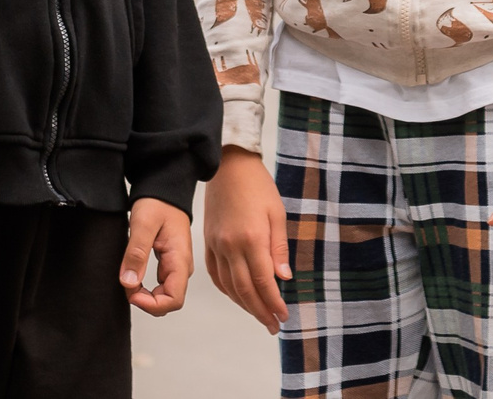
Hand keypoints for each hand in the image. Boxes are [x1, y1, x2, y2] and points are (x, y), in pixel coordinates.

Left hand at [120, 196, 192, 316]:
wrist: (165, 190)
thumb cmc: (158, 202)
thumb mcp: (143, 224)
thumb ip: (136, 253)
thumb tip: (129, 283)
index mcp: (180, 259)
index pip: (174, 299)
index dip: (151, 304)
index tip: (132, 292)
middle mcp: (182, 267)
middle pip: (169, 302)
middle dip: (145, 301)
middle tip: (126, 285)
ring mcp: (176, 266)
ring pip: (164, 295)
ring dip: (144, 295)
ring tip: (127, 279)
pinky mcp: (169, 264)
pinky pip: (160, 286)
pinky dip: (145, 288)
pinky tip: (133, 276)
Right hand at [204, 148, 291, 332]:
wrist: (229, 167)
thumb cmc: (259, 187)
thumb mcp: (277, 214)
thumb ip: (279, 249)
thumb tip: (284, 279)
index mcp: (251, 238)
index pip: (262, 281)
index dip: (273, 302)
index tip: (283, 317)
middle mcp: (231, 246)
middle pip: (244, 289)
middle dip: (260, 311)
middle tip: (273, 326)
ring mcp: (216, 246)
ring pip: (229, 286)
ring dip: (244, 305)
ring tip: (259, 316)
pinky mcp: (208, 243)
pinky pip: (216, 275)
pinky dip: (227, 290)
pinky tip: (238, 298)